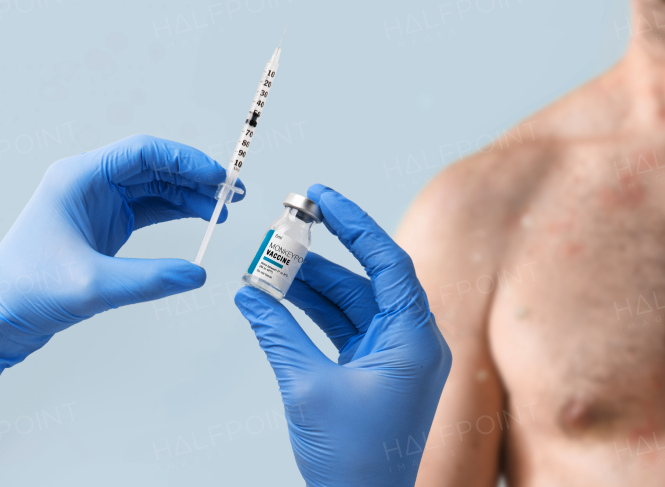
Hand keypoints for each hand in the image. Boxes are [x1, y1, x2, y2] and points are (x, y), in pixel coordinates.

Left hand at [0, 134, 242, 405]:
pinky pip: (147, 211)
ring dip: (189, 195)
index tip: (219, 177)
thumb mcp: (93, 286)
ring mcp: (95, 205)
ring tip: (224, 209)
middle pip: (153, 166)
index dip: (186, 161)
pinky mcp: (102, 228)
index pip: (143, 153)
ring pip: (154, 188)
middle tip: (233, 192)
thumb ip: (150, 280)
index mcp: (78, 179)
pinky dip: (175, 213)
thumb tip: (198, 274)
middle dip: (195, 177)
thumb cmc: (27, 292)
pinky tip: (200, 220)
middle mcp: (87, 184)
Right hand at [234, 184, 451, 486]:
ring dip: (312, 283)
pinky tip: (279, 295)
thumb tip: (250, 292)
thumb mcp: (306, 386)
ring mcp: (396, 356)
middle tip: (288, 222)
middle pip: (369, 278)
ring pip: (353, 301)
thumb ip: (277, 331)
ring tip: (269, 262)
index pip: (389, 263)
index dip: (355, 223)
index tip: (321, 197)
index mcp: (415, 340)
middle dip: (325, 251)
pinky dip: (315, 311)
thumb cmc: (352, 459)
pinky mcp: (377, 370)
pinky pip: (347, 325)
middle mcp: (413, 342)